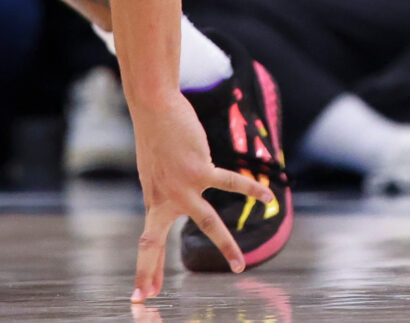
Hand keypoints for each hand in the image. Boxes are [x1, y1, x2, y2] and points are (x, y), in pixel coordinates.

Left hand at [129, 88, 276, 300]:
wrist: (155, 108)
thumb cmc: (157, 137)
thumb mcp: (153, 172)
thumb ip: (163, 192)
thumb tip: (168, 201)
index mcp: (154, 201)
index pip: (148, 242)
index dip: (145, 269)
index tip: (142, 295)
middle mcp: (164, 199)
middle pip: (154, 243)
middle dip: (152, 272)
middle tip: (148, 299)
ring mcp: (183, 186)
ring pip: (206, 223)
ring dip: (226, 246)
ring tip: (239, 268)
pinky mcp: (200, 169)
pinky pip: (231, 184)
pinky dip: (252, 190)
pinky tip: (268, 198)